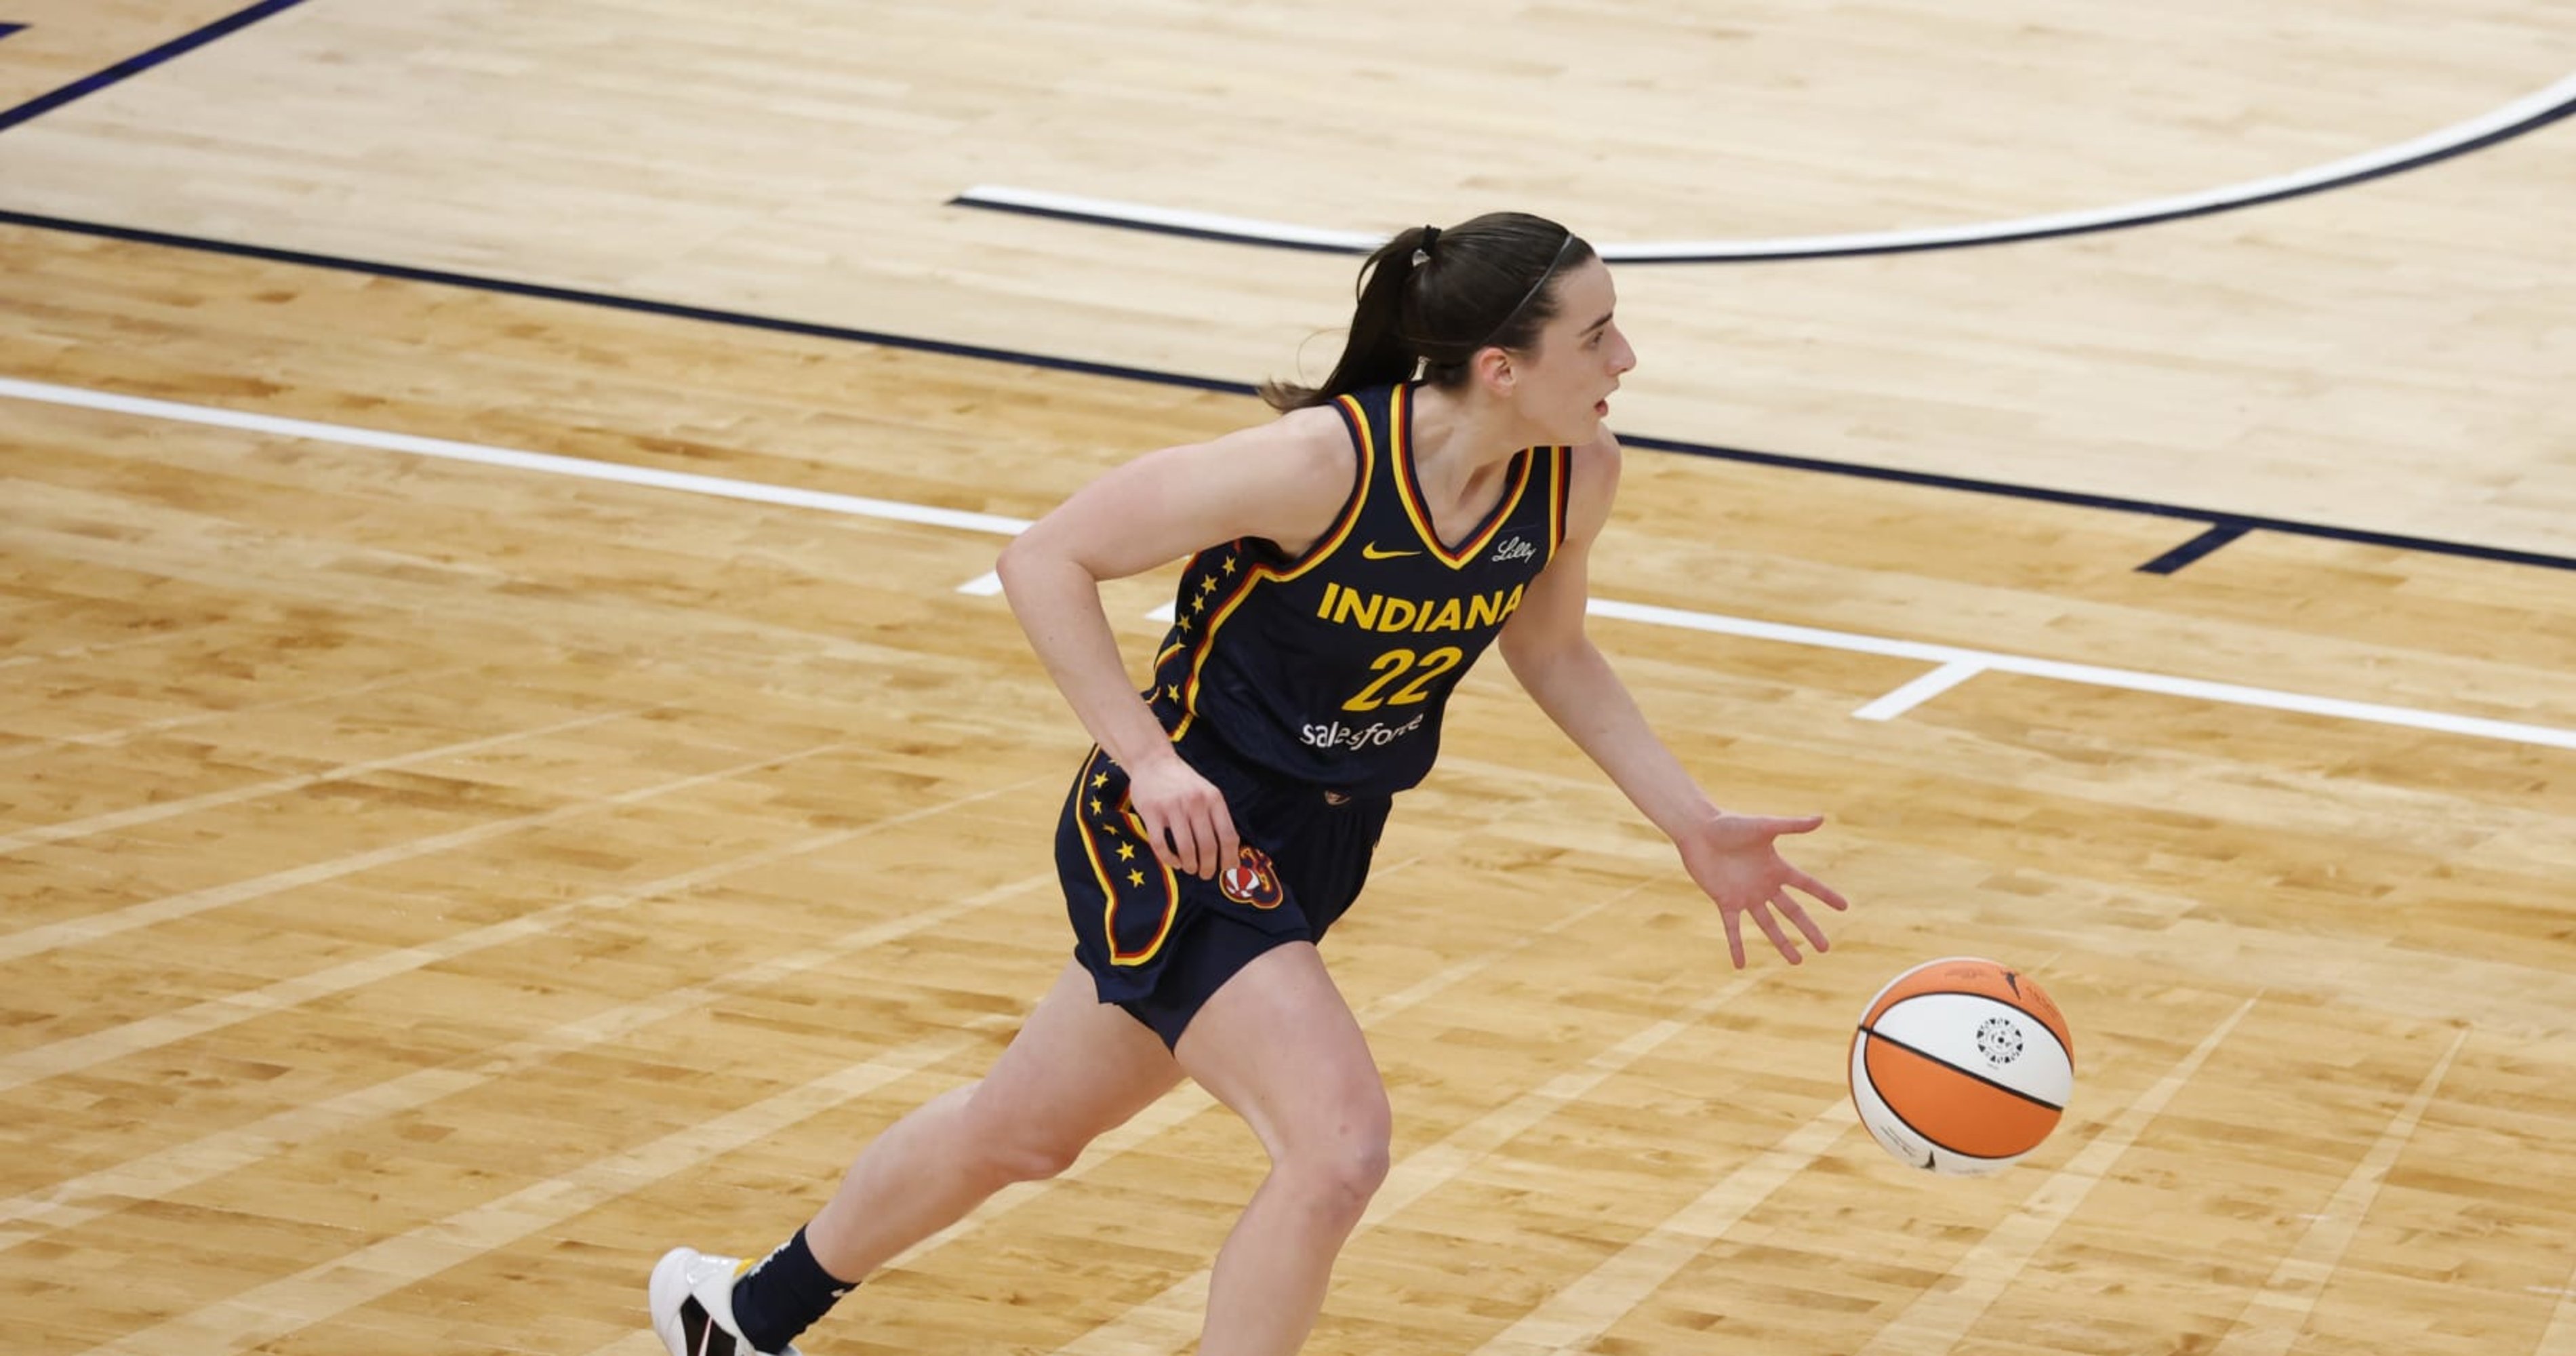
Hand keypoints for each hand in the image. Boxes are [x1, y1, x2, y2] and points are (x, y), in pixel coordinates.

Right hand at [1123, 750, 1239, 879]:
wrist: (1153, 761)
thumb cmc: (1183, 782)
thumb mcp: (1207, 792)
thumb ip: (1217, 817)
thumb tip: (1231, 853)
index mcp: (1213, 798)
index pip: (1228, 836)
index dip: (1230, 858)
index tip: (1228, 870)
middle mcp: (1195, 802)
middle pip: (1208, 846)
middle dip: (1209, 867)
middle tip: (1205, 874)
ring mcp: (1172, 807)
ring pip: (1186, 849)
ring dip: (1190, 866)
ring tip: (1190, 868)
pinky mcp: (1151, 812)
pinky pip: (1161, 845)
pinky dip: (1169, 859)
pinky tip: (1173, 862)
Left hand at [1675, 812, 1850, 967]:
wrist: (1699, 831)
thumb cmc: (1730, 825)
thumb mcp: (1765, 826)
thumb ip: (1792, 825)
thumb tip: (1821, 818)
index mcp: (1776, 868)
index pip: (1807, 885)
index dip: (1825, 895)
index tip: (1844, 907)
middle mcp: (1764, 885)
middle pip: (1793, 912)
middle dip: (1809, 930)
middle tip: (1825, 948)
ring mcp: (1746, 896)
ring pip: (1768, 925)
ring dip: (1782, 943)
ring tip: (1797, 962)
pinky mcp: (1725, 902)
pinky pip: (1733, 928)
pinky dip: (1736, 946)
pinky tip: (1740, 964)